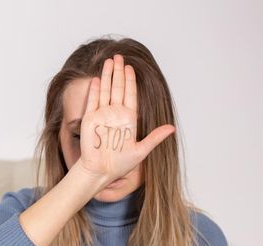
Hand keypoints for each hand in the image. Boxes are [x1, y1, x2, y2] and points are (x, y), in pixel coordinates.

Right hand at [76, 54, 174, 183]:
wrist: (101, 171)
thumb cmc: (120, 164)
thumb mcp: (141, 151)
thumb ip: (154, 138)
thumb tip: (172, 128)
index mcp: (128, 119)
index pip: (130, 95)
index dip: (130, 81)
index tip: (130, 67)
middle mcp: (115, 114)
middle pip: (118, 88)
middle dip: (118, 72)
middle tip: (119, 56)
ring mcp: (102, 115)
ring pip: (105, 91)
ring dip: (106, 76)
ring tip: (108, 61)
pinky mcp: (90, 120)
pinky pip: (93, 101)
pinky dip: (94, 90)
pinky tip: (96, 79)